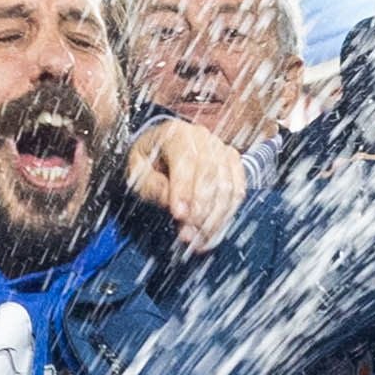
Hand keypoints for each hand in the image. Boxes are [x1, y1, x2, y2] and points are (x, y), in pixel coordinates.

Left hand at [121, 120, 249, 255]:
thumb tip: (171, 200)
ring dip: (214, 219)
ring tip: (198, 240)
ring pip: (228, 187)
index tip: (178, 214)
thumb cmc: (149, 161)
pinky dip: (227, 216)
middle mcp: (202, 139)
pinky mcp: (233, 166)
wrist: (163, 150)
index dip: (184, 189)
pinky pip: (238, 192)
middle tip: (188, 234)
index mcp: (176, 134)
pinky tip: (211, 233)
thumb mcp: (137, 171)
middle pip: (211, 175)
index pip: (185, 160)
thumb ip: (150, 185)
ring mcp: (221, 150)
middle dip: (200, 209)